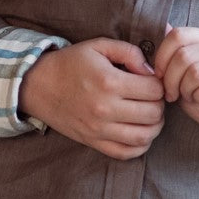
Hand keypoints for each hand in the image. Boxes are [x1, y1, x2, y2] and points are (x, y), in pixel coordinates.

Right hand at [19, 38, 164, 159]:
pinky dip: (140, 146)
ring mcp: (99, 129)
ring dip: (154, 126)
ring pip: (144, 137)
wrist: (38, 85)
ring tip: (149, 115)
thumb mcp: (98, 46)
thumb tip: (150, 71)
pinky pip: (125, 153)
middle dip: (159, 104)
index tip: (151, 81)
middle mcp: (105, 108)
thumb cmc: (70, 63)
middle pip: (153, 114)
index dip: (159, 84)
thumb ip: (129, 52)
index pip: (154, 90)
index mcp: (109, 82)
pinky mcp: (93, 142)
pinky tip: (139, 132)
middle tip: (152, 98)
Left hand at [154, 25, 198, 146]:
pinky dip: (198, 98)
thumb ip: (174, 53)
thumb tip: (163, 26)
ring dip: (185, 89)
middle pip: (184, 54)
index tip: (159, 74)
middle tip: (171, 93)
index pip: (179, 34)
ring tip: (188, 96)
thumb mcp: (183, 74)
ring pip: (196, 72)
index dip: (162, 56)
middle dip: (170, 78)